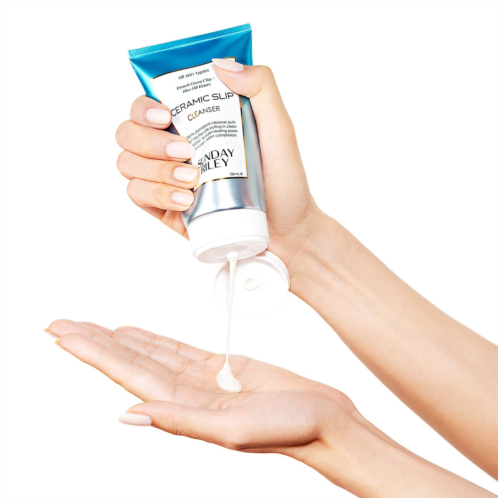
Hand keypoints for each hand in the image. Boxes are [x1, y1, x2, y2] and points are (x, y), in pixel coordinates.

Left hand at [46, 319, 354, 455]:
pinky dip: (153, 339)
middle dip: (94, 342)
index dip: (94, 354)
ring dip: (118, 339)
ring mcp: (202, 379)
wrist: (325, 420)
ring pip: (150, 352)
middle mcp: (187, 393)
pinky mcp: (221, 367)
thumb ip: (181, 420)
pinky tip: (134, 333)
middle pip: (130, 361)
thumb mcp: (233, 430)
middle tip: (61, 323)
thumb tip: (129, 415)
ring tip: (90, 326)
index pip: (128, 375)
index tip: (64, 335)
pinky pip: (177, 349)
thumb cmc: (289, 429)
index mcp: (185, 408)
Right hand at [115, 62, 321, 270]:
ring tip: (192, 179)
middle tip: (184, 150)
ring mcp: (167, 179)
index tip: (166, 115)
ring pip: (127, 163)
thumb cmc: (284, 181)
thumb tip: (223, 65)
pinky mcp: (166, 208)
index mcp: (196, 124)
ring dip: (154, 169)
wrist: (287, 230)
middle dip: (148, 140)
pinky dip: (156, 194)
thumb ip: (261, 88)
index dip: (144, 106)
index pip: (149, 104)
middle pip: (128, 132)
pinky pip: (138, 195)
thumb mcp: (280, 129)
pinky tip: (186, 200)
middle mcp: (175, 148)